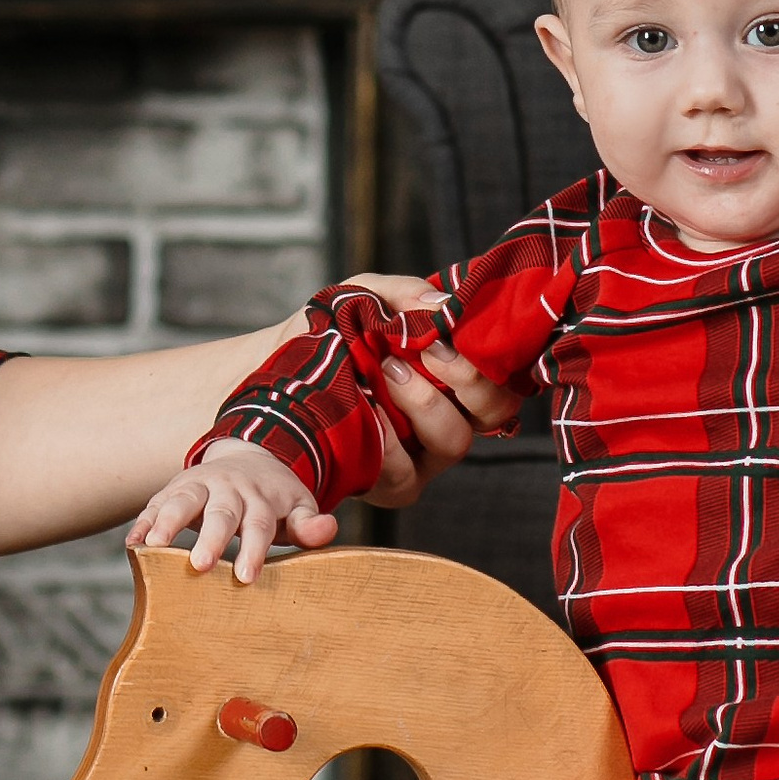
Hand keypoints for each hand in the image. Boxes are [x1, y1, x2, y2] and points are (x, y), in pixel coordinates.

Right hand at [130, 437, 336, 582]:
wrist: (247, 457)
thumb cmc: (273, 497)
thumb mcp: (297, 506)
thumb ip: (309, 523)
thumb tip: (328, 528)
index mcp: (259, 498)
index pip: (258, 525)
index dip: (252, 551)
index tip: (246, 577)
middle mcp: (227, 489)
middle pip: (219, 514)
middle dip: (209, 539)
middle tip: (201, 566)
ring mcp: (197, 486)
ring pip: (181, 502)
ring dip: (167, 523)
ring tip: (153, 547)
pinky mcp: (173, 489)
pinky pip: (155, 504)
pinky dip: (143, 522)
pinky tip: (134, 543)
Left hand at [335, 273, 522, 505]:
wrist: (276, 369)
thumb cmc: (330, 334)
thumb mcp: (360, 298)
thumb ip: (401, 295)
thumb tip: (441, 305)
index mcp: (454, 380)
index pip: (502, 378)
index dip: (489, 363)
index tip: (448, 336)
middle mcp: (448, 419)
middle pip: (493, 413)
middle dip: (465, 380)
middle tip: (426, 351)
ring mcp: (422, 456)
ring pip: (452, 441)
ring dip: (423, 402)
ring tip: (384, 371)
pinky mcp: (390, 484)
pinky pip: (405, 472)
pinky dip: (387, 439)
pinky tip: (364, 410)